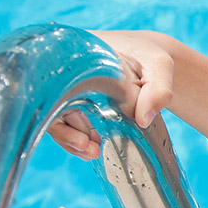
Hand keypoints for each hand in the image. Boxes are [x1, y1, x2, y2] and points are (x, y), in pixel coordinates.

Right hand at [48, 30, 175, 159]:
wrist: (146, 56)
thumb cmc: (148, 55)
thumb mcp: (159, 65)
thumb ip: (158, 89)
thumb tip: (143, 120)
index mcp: (75, 58)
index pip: (51, 85)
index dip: (59, 113)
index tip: (82, 135)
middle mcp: (64, 73)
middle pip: (48, 105)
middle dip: (65, 132)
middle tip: (89, 148)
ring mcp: (67, 89)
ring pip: (56, 117)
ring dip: (71, 139)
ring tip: (92, 151)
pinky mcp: (74, 102)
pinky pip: (67, 123)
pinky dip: (77, 137)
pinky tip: (92, 147)